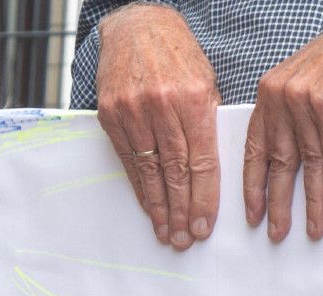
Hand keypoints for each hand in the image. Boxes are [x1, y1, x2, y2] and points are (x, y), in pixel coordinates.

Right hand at [93, 3, 219, 249]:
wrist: (137, 27)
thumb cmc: (178, 57)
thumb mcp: (206, 82)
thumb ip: (208, 124)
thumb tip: (211, 175)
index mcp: (194, 98)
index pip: (202, 160)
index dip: (204, 198)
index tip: (203, 225)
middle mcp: (162, 105)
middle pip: (176, 171)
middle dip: (182, 210)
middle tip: (184, 239)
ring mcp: (133, 110)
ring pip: (150, 170)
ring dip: (159, 207)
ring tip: (166, 232)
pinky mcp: (111, 115)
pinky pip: (128, 160)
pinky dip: (140, 187)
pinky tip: (149, 207)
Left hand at [245, 0, 322, 241]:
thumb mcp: (309, 84)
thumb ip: (292, 115)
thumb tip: (287, 160)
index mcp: (269, 92)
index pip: (255, 147)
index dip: (254, 185)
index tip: (254, 214)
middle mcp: (281, 95)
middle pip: (278, 162)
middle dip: (279, 203)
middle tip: (278, 234)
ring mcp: (303, 99)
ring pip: (308, 164)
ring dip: (312, 201)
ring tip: (314, 229)